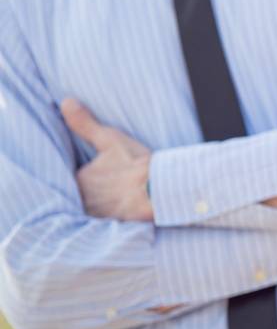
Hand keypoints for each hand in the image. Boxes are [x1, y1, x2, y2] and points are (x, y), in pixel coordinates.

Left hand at [61, 99, 152, 222]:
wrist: (159, 189)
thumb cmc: (135, 163)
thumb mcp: (109, 139)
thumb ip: (84, 123)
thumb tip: (65, 102)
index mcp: (79, 179)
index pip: (71, 179)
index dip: (82, 177)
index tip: (91, 175)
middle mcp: (82, 200)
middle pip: (78, 197)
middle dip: (86, 194)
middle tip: (100, 189)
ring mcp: (96, 216)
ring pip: (89, 211)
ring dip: (95, 208)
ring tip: (106, 203)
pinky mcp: (111, 226)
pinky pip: (102, 225)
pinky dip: (106, 220)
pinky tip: (116, 215)